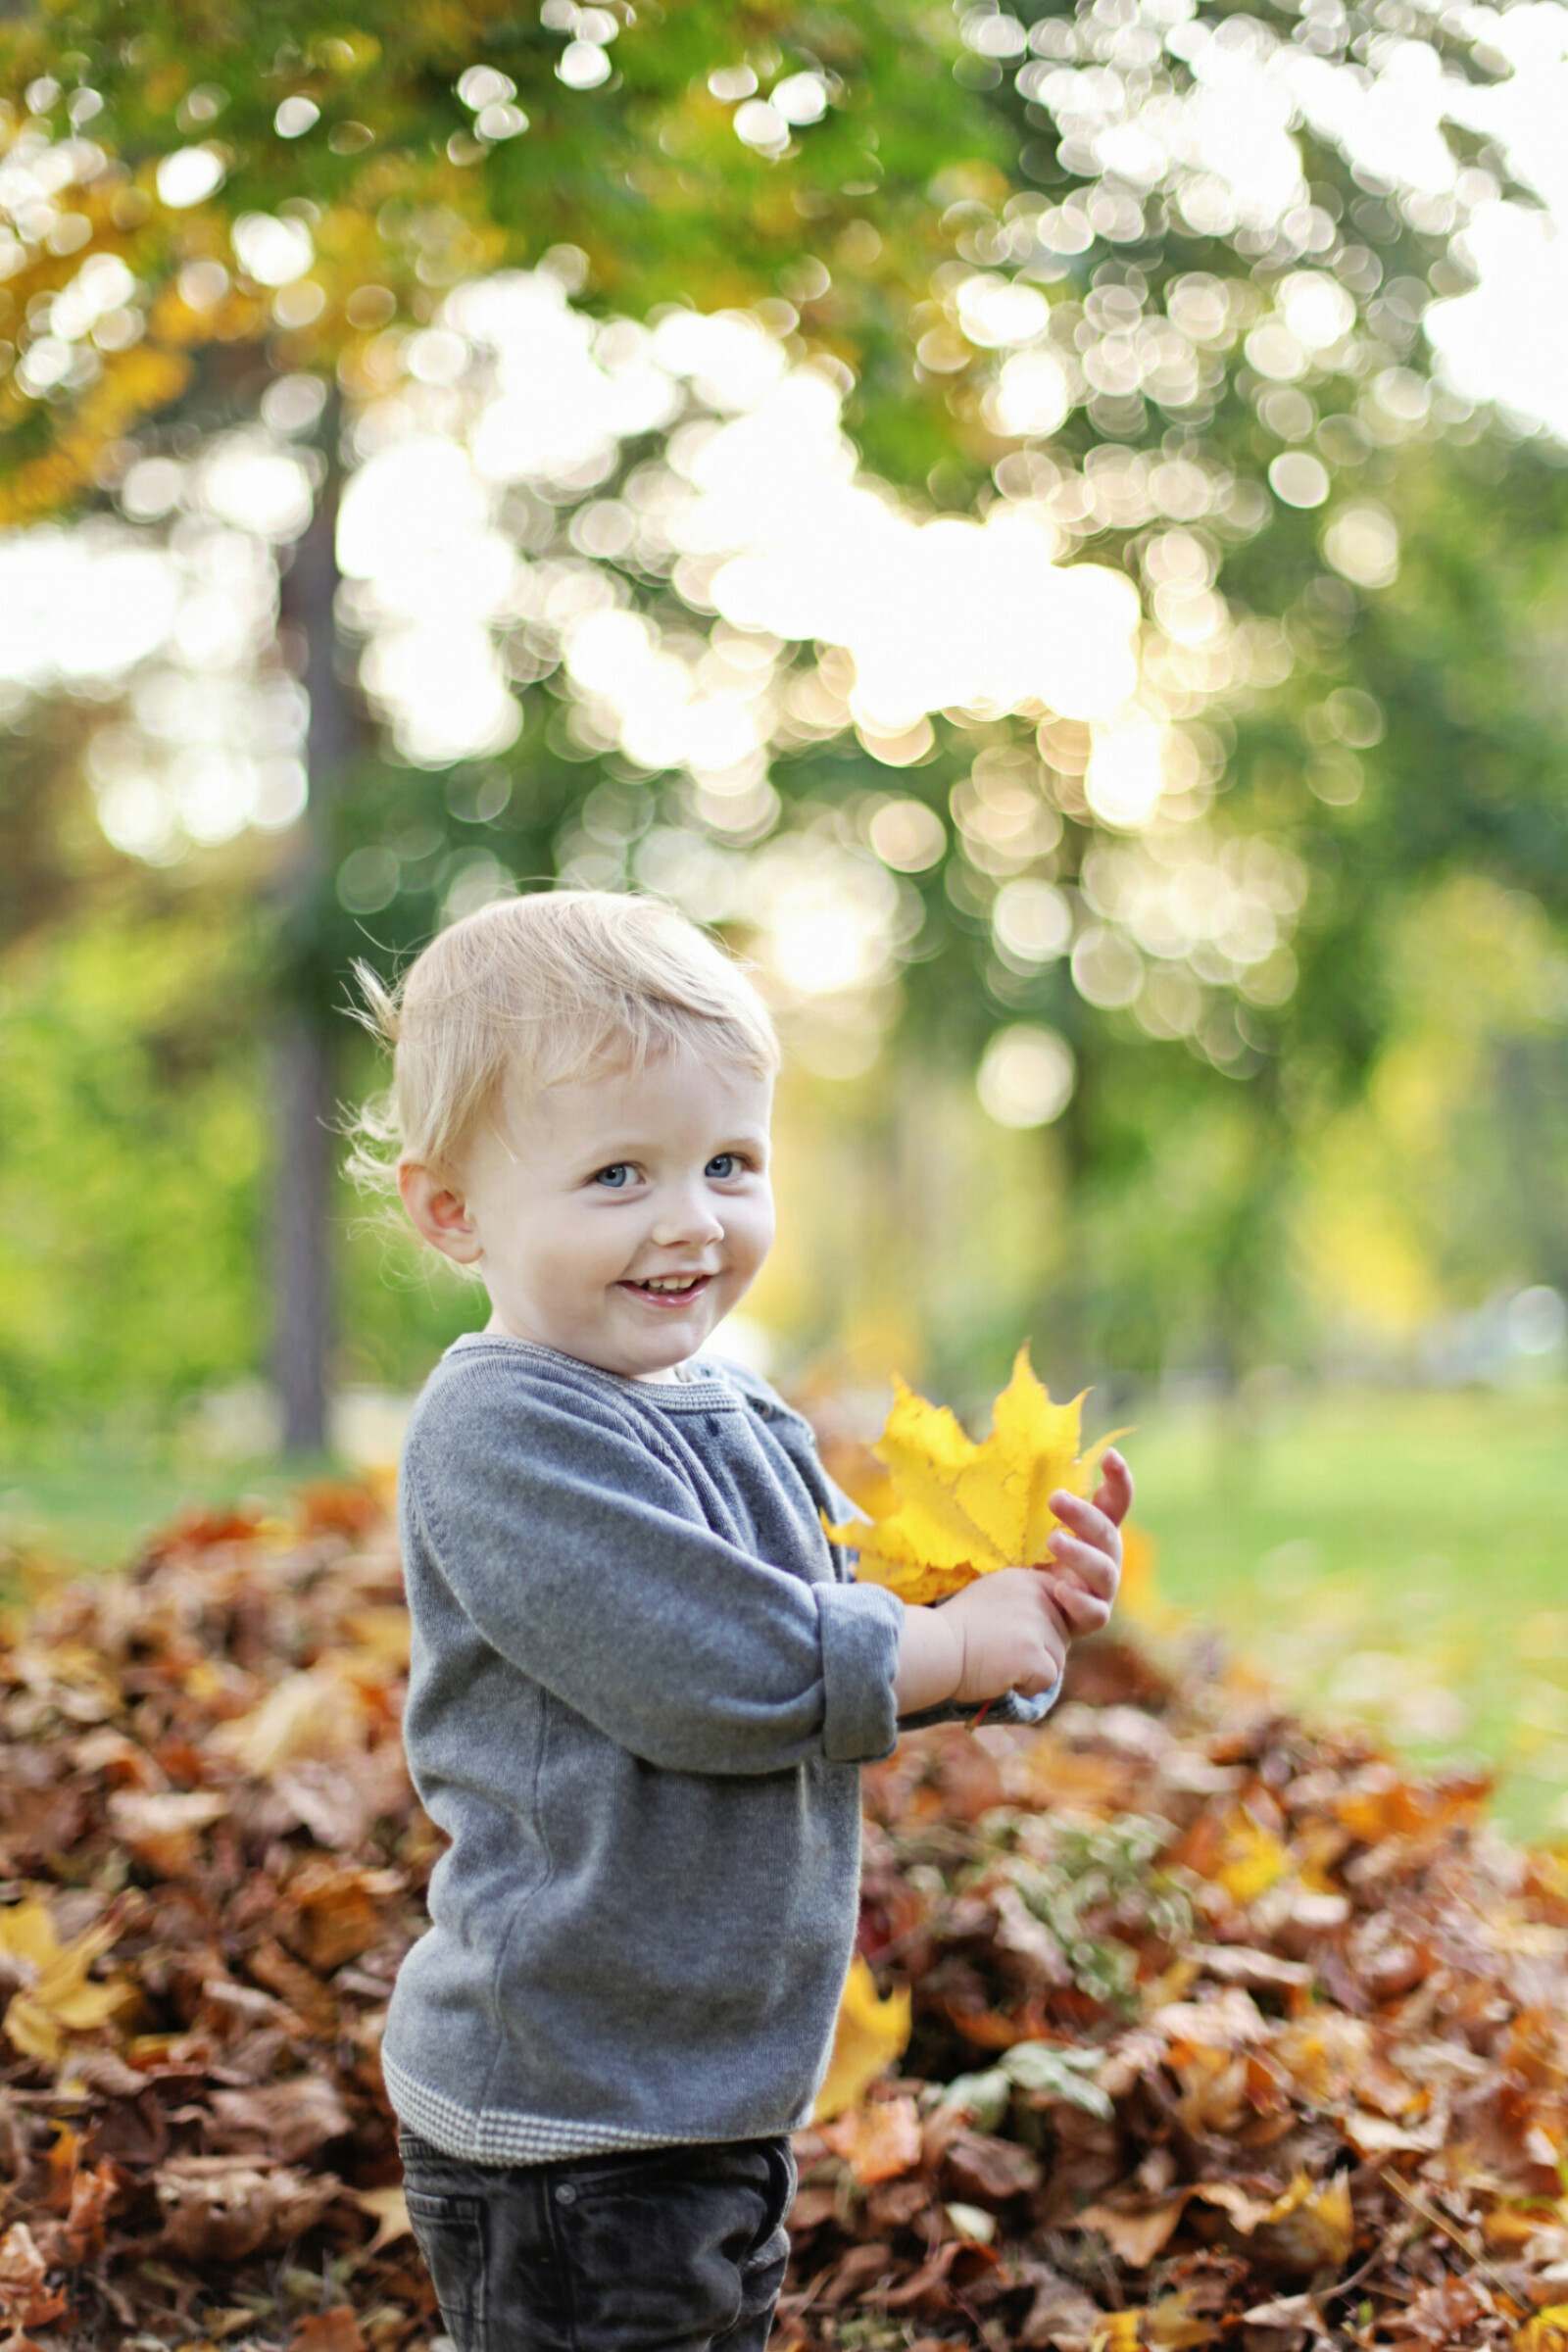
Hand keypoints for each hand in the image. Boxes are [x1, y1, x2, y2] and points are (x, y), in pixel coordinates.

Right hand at [893, 1568, 1068, 1713]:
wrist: (934, 1650)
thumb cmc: (956, 1630)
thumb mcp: (992, 1598)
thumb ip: (1024, 1602)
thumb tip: (1051, 1619)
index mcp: (1027, 1579)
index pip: (1061, 1607)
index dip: (1041, 1630)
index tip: (1014, 1637)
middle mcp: (1036, 1595)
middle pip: (1062, 1636)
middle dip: (1038, 1651)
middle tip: (1000, 1649)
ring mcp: (1037, 1622)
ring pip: (1058, 1660)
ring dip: (1032, 1669)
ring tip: (999, 1660)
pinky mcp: (1034, 1652)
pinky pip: (1048, 1679)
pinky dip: (1027, 1686)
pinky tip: (1001, 1674)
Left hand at [1036, 1448, 1132, 1637]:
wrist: (1025, 1610)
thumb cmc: (1031, 1558)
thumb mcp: (1034, 1527)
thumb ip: (1041, 1503)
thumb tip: (1026, 1454)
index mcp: (1098, 1531)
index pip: (1117, 1502)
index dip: (1119, 1479)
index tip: (1109, 1456)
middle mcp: (1106, 1558)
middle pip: (1107, 1533)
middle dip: (1083, 1514)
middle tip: (1055, 1498)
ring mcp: (1101, 1590)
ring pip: (1103, 1572)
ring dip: (1080, 1553)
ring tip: (1052, 1540)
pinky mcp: (1091, 1618)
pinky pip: (1093, 1611)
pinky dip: (1078, 1599)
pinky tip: (1058, 1588)